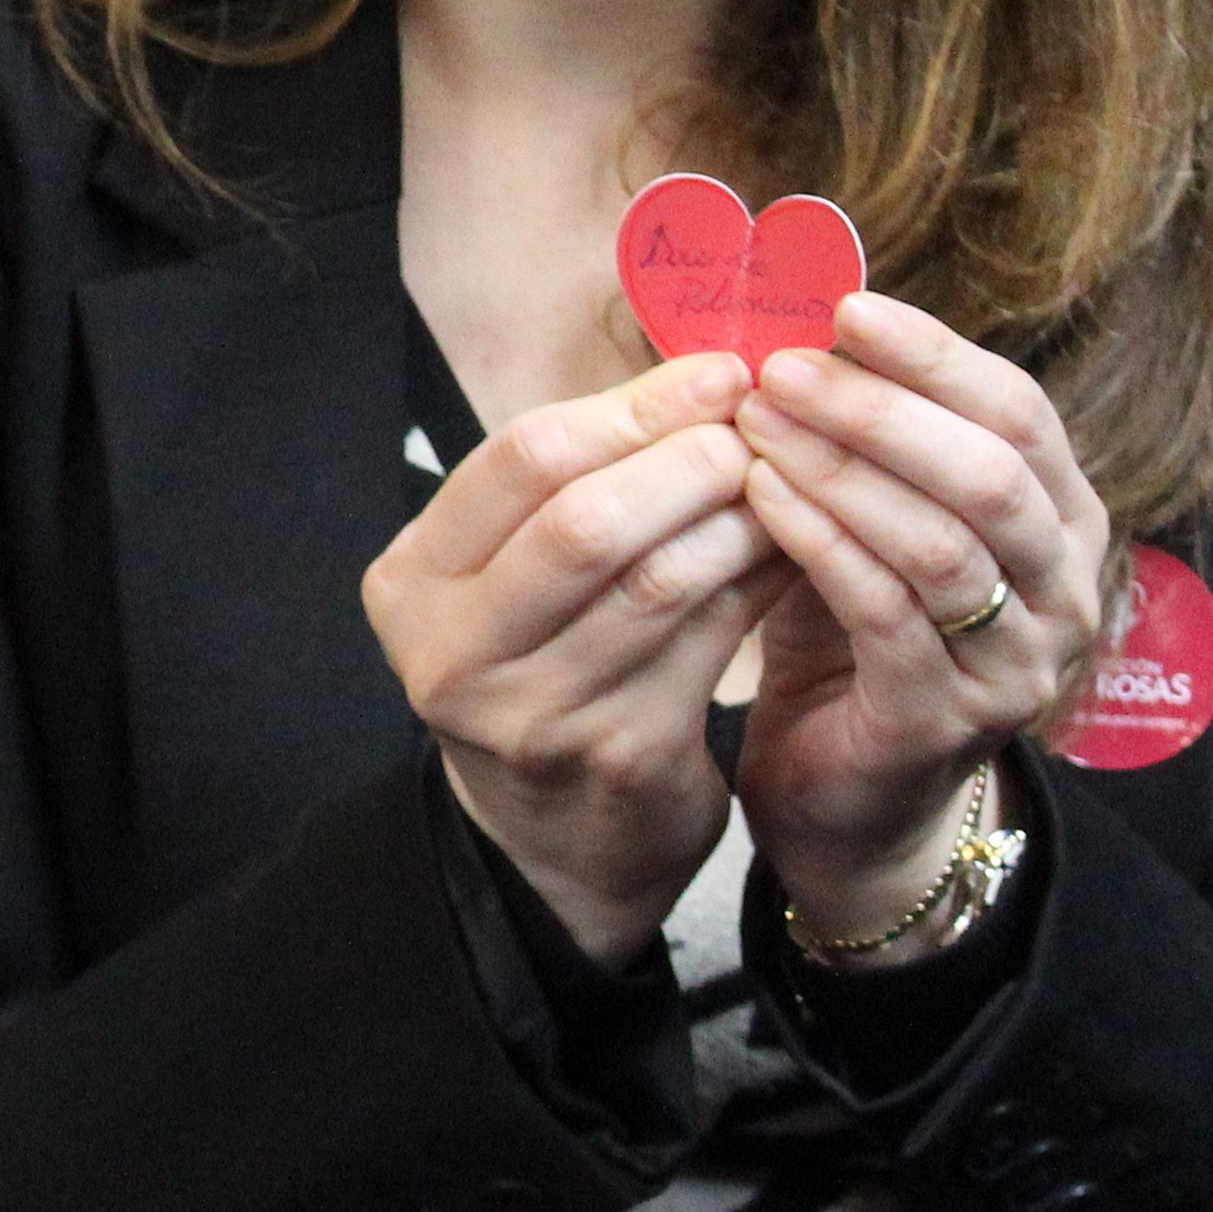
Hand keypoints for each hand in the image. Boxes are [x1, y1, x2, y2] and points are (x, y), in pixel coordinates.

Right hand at [366, 352, 788, 963]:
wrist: (558, 839)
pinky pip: (713, 641)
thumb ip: (572, 487)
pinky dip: (763, 579)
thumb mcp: (509, 581)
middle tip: (759, 425)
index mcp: (413, 583)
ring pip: (659, 580)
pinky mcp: (622, 756)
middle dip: (686, 458)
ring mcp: (534, 714)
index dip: (632, 407)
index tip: (718, 372)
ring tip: (787, 477)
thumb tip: (707, 377)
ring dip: (740, 515)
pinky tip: (799, 545)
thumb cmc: (541, 669)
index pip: (521, 460)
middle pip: (582, 520)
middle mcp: (455, 653)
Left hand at [731, 291, 1110, 950]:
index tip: (842, 306)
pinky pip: (884, 608)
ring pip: (940, 538)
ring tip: (754, 420)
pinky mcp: (946, 716)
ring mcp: (1017, 662)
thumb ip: (858, 440)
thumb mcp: (865, 523)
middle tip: (783, 366)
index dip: (932, 353)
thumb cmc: (851, 637)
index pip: (1018, 411)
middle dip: (881, 405)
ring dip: (839, 467)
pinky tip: (759, 495)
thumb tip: (792, 320)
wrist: (848, 800)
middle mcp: (1065, 590)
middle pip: (992, 468)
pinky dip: (819, 539)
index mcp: (1060, 524)